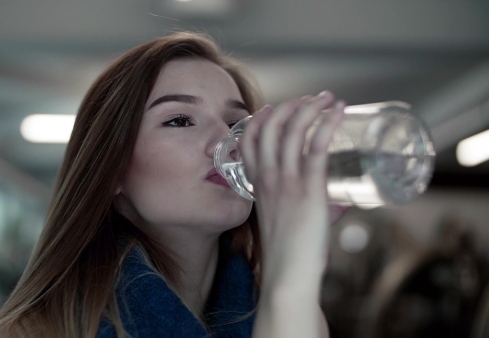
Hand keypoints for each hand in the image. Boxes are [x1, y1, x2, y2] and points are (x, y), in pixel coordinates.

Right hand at [242, 92, 344, 336]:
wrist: (288, 277)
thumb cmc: (290, 256)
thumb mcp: (288, 223)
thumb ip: (312, 208)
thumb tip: (341, 204)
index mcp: (258, 185)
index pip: (249, 141)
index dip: (260, 119)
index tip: (275, 109)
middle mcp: (268, 178)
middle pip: (271, 127)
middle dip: (291, 106)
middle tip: (312, 99)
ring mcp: (286, 182)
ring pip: (292, 130)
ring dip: (311, 107)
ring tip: (327, 98)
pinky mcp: (309, 189)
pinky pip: (315, 146)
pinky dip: (327, 123)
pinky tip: (338, 111)